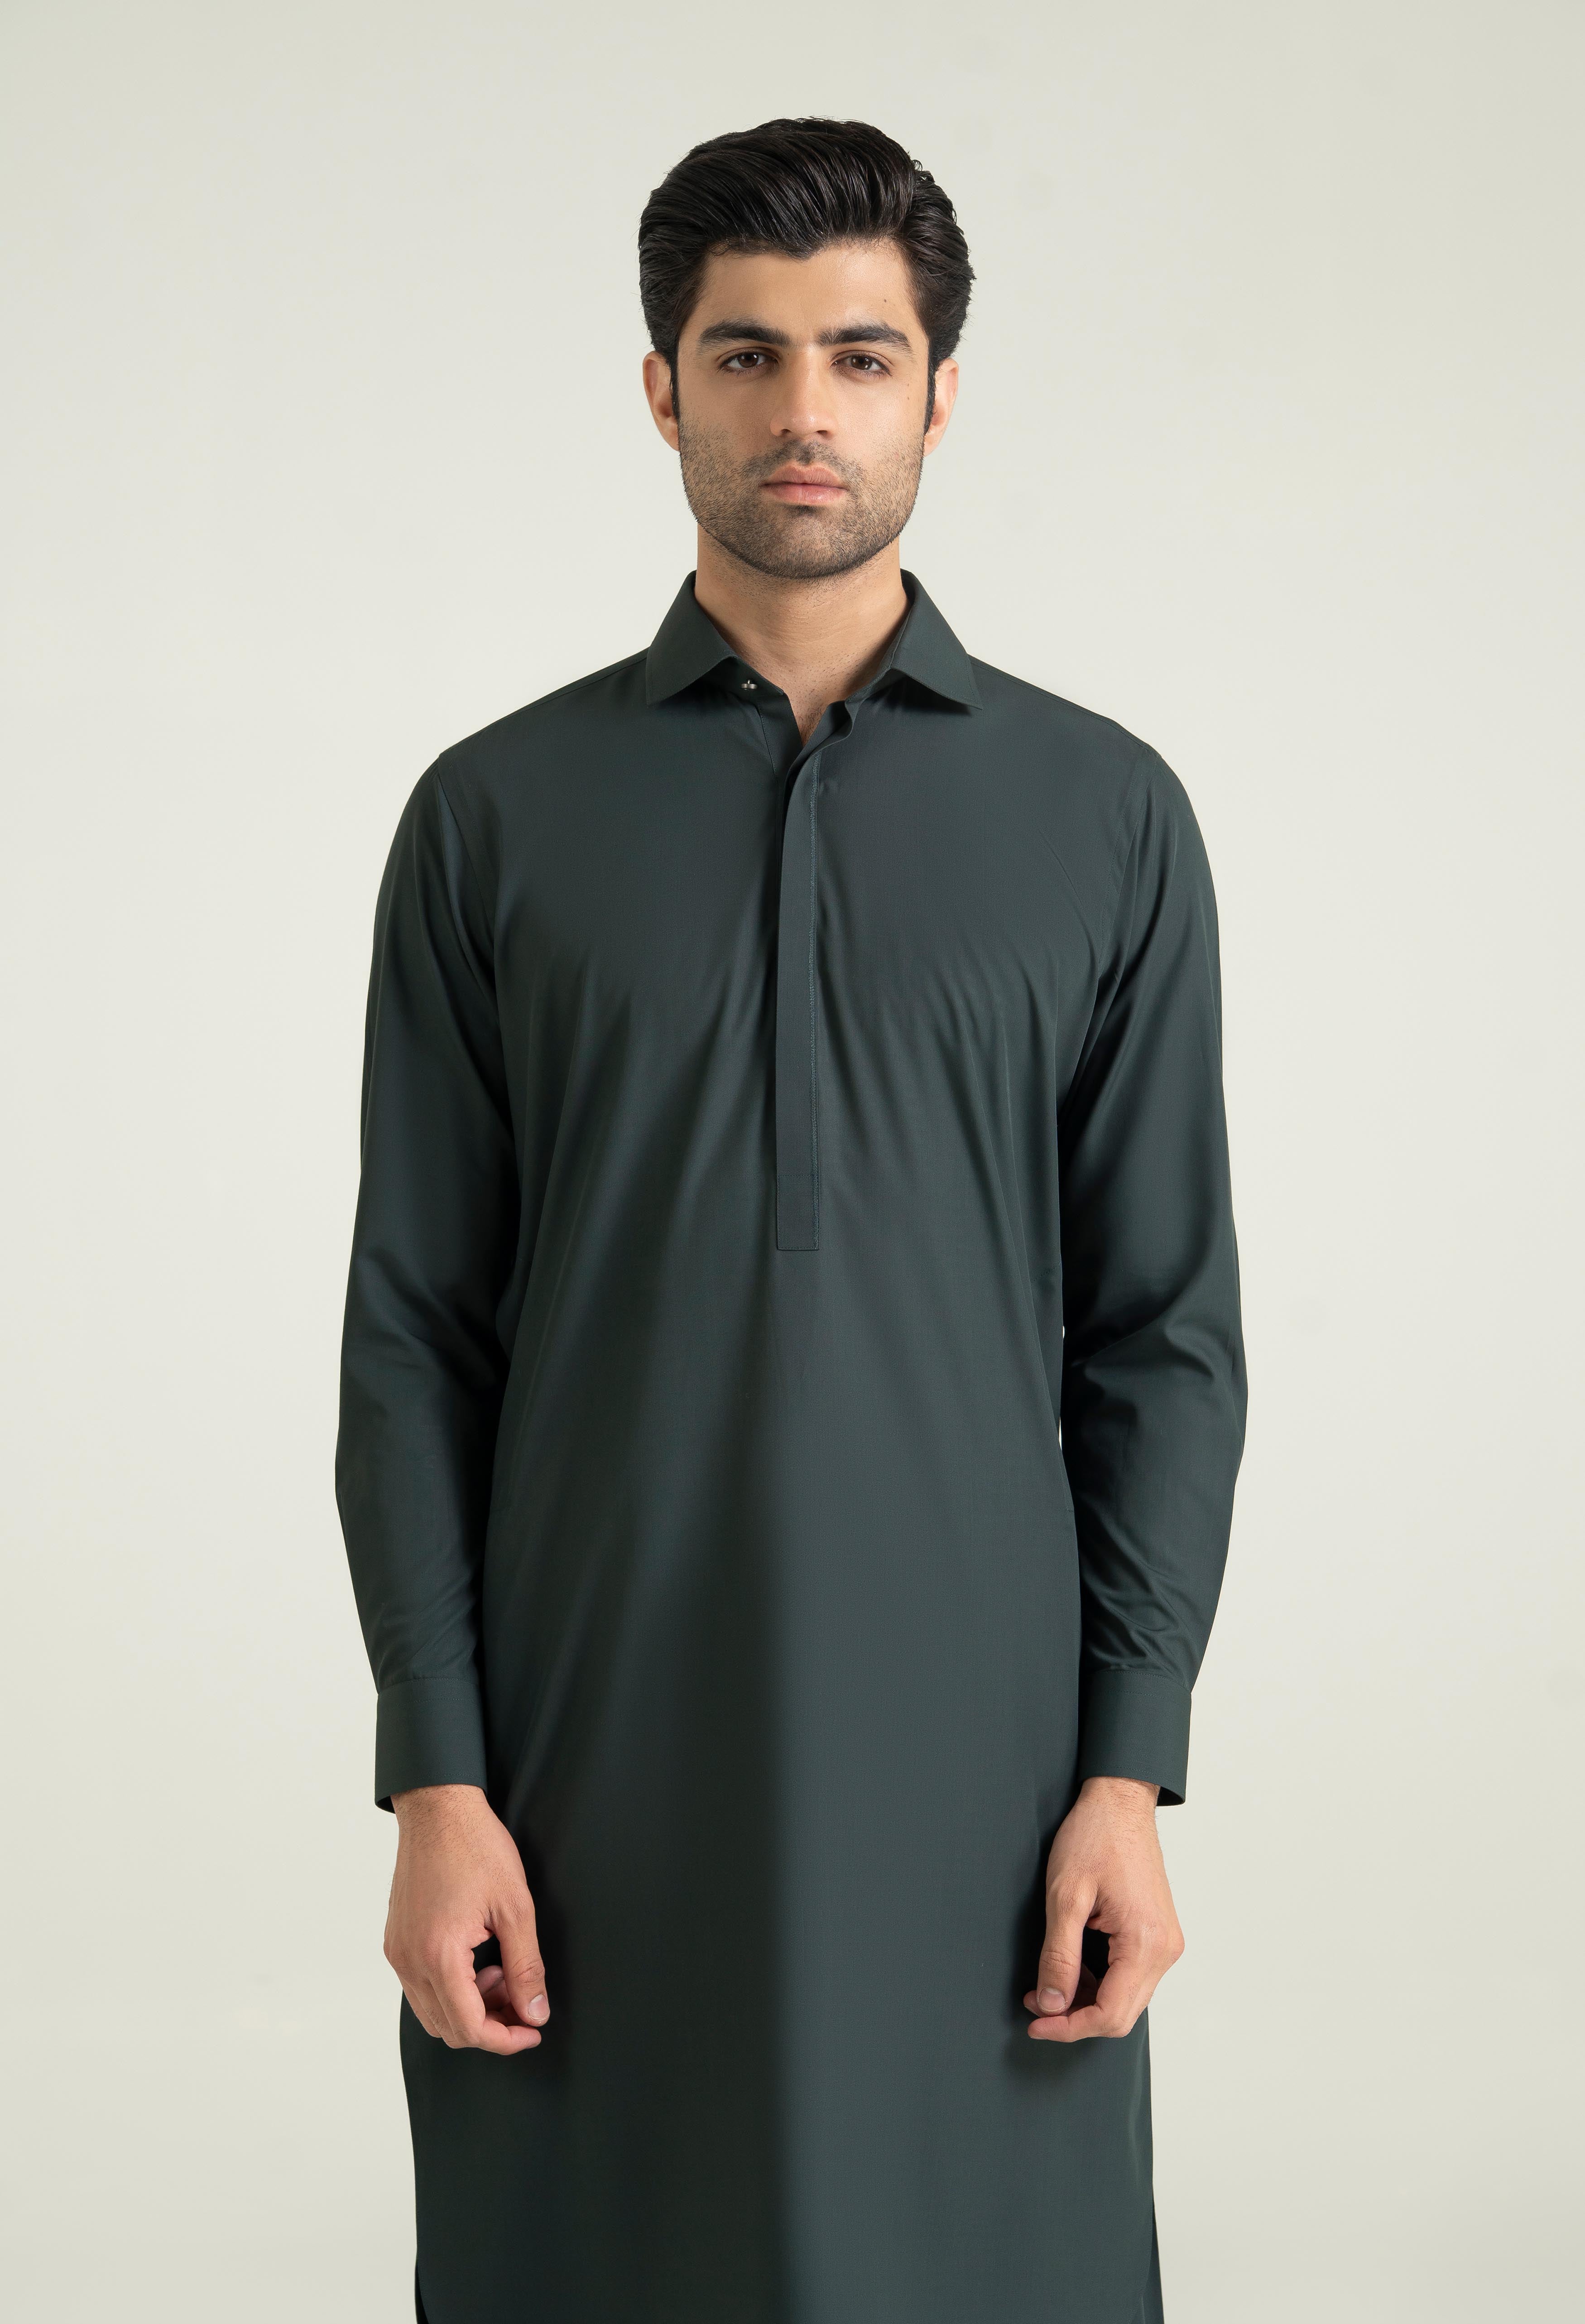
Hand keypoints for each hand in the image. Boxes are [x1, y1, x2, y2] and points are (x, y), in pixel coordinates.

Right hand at [385, 1784, 548, 2053]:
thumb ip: (526, 1967)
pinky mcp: (395, 1940)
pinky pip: (420, 1987)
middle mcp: (408, 1961)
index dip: (506, 2039)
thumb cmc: (476, 1847)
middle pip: (448, 2028)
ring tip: (501, 1970)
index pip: (469, 2028)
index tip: (533, 2029)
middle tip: (521, 1996)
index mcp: (438, 1955)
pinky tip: (478, 1959)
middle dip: (490, 2024)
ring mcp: (397, 1952)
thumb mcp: (515, 1907)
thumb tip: (535, 2014)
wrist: (438, 1807)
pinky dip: (451, 1988)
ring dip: (470, 2007)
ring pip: (432, 2011)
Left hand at [1024, 1775, 1182, 2041]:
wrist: (1120, 1801)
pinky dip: (1098, 1981)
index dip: (1068, 2027)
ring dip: (1084, 2000)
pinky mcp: (1157, 1934)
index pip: (1109, 2014)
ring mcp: (1164, 1942)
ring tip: (1045, 1986)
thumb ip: (1059, 1956)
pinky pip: (1129, 1976)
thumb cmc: (1094, 1836)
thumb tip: (1052, 2005)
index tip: (1034, 2022)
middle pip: (1120, 2015)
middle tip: (1035, 2007)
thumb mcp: (1066, 1896)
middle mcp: (1164, 1950)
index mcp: (1146, 1943)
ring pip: (1125, 1998)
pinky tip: (1070, 1967)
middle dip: (1074, 2018)